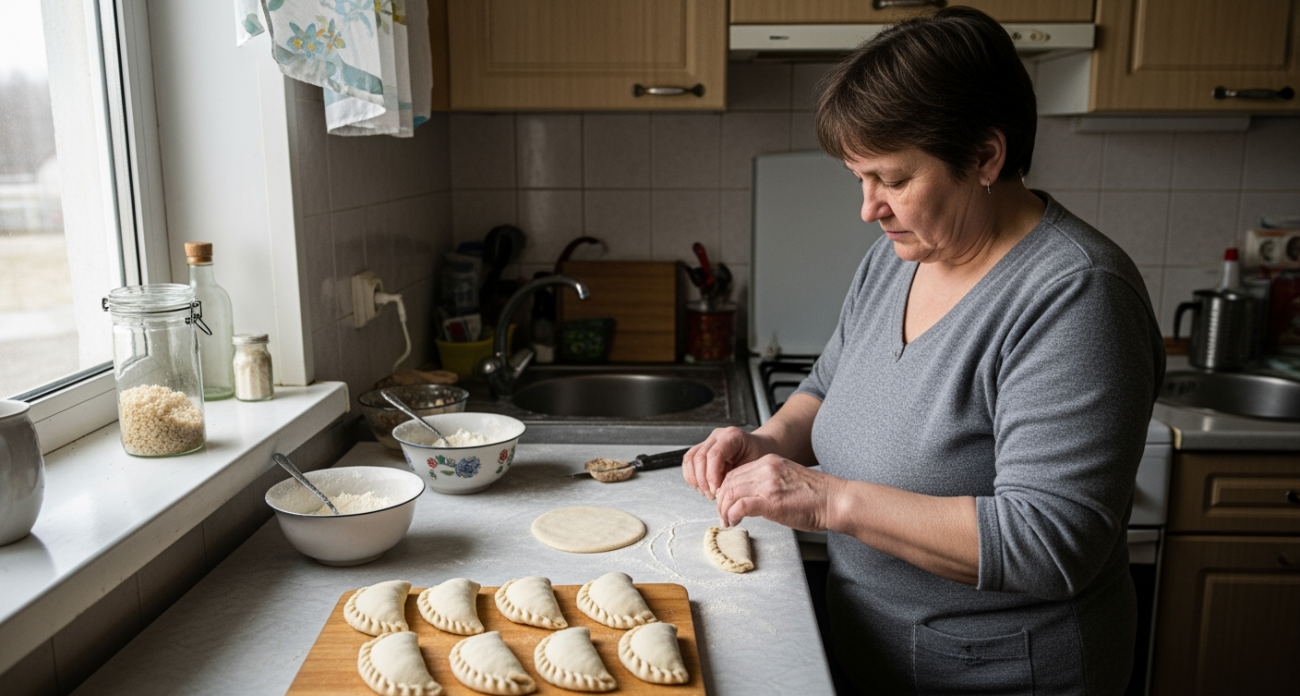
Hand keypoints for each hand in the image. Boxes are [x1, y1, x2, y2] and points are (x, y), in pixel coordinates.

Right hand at [682, 427, 773, 499]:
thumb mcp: (754, 466)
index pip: (714, 455)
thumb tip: (721, 493)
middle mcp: (718, 436)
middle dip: (703, 480)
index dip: (711, 476)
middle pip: (700, 458)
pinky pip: (689, 461)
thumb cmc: (760, 456)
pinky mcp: (703, 449)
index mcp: (732, 436)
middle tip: (712, 495)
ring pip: (690, 458)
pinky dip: (691, 475)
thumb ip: (737, 477)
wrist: (761, 448)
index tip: (716, 491)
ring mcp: (709, 441)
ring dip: (695, 479)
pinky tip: (700, 486)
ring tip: (706, 492)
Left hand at [714, 455, 839, 530]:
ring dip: (724, 510)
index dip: (725, 489)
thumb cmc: (816, 496)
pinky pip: (740, 506)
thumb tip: (750, 498)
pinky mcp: (771, 501)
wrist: (835, 500)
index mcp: (769, 462)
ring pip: (730, 493)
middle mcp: (766, 469)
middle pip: (729, 482)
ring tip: (727, 521)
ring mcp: (768, 484)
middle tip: (723, 515)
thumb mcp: (787, 480)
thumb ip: (768, 483)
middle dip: (721, 501)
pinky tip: (734, 522)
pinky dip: (732, 515)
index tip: (725, 502)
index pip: (735, 472)